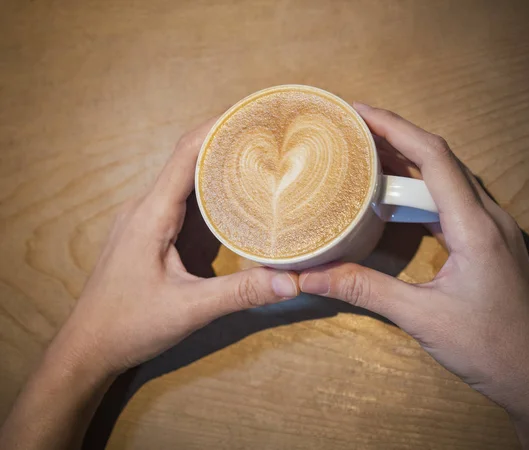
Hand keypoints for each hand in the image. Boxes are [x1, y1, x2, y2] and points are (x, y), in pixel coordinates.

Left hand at [51, 117, 299, 375]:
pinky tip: (233, 196)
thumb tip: (293, 281)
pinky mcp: (149, 232)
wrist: (88, 347)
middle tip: (267, 134)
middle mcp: (146, 207)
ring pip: (185, 178)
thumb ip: (240, 293)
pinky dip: (208, 190)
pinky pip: (181, 199)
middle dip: (226, 141)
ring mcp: (145, 218)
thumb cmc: (129, 324)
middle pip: (188, 158)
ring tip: (258, 156)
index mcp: (151, 213)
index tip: (253, 114)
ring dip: (218, 165)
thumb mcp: (189, 309)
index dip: (219, 127)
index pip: (187, 153)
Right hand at [299, 103, 528, 448]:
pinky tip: (397, 199)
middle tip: (354, 130)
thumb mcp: (422, 318)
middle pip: (442, 160)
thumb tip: (309, 275)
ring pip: (449, 180)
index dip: (396, 127)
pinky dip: (423, 191)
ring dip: (411, 163)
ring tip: (369, 156)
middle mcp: (489, 217)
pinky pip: (454, 203)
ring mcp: (494, 229)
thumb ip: (365, 290)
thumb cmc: (490, 348)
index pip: (435, 157)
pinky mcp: (490, 244)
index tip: (359, 112)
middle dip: (398, 137)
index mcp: (476, 226)